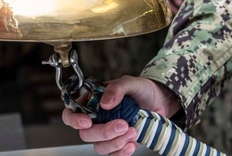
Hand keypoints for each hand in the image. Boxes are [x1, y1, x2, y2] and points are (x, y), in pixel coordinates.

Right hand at [61, 76, 181, 155]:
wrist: (160, 101)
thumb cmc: (142, 89)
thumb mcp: (131, 82)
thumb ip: (117, 88)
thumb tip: (105, 102)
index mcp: (93, 102)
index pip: (72, 113)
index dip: (74, 120)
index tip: (88, 122)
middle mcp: (97, 119)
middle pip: (86, 134)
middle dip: (104, 132)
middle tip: (123, 124)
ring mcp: (107, 133)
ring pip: (99, 146)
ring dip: (115, 143)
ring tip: (132, 131)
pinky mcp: (119, 143)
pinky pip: (113, 155)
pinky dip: (121, 152)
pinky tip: (132, 143)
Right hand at [143, 0, 183, 12]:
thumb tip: (179, 4)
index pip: (167, 5)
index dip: (173, 10)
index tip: (178, 14)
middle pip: (160, 6)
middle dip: (167, 10)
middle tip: (175, 13)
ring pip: (155, 2)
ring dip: (162, 6)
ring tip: (170, 8)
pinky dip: (158, 0)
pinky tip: (162, 1)